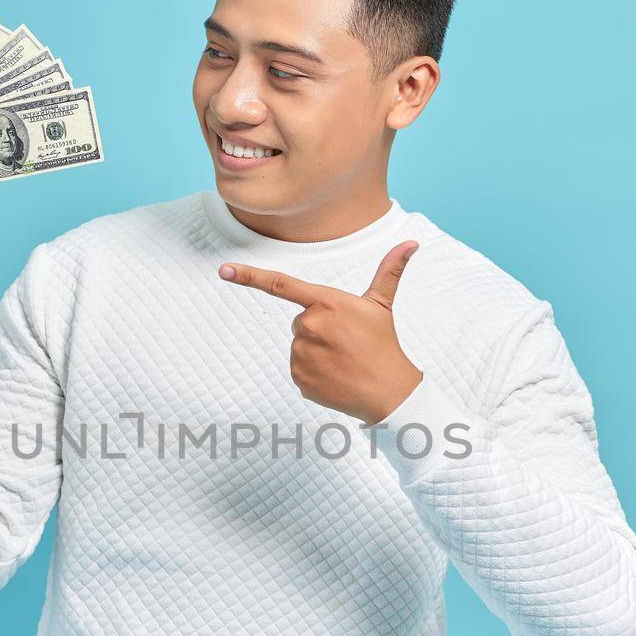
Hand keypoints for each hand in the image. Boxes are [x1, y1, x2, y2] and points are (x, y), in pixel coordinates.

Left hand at [218, 240, 424, 425]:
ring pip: (298, 346)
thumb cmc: (384, 344)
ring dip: (316, 352)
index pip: (281, 285)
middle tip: (345, 342)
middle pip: (299, 322)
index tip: (223, 270)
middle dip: (318, 329)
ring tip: (342, 360)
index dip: (249, 277)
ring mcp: (302, 354)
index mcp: (326, 302)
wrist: (388, 392)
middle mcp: (309, 326)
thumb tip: (411, 242)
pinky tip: (334, 376)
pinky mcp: (298, 378)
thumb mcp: (382, 305)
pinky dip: (313, 373)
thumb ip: (389, 271)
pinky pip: (298, 369)